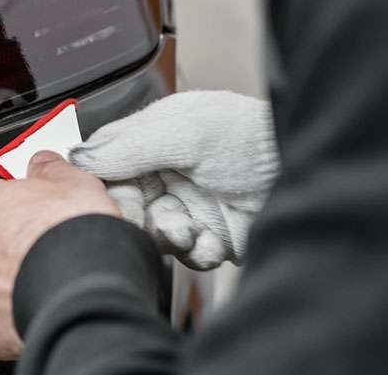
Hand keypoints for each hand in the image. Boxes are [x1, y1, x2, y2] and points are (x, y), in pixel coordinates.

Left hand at [0, 151, 120, 360]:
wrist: (82, 288)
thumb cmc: (70, 234)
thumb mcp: (70, 180)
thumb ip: (48, 168)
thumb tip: (44, 163)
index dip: (15, 209)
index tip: (35, 214)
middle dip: (8, 246)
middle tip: (43, 247)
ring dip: (8, 282)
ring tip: (46, 279)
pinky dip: (12, 317)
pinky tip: (40, 304)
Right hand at [70, 91, 279, 268]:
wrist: (309, 176)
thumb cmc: (252, 139)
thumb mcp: (182, 132)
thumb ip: (127, 145)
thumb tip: (79, 157)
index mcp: (154, 138)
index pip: (108, 163)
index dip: (103, 184)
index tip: (106, 198)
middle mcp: (168, 172)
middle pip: (126, 204)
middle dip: (136, 216)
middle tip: (147, 218)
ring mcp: (189, 205)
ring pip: (153, 233)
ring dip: (169, 235)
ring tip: (188, 228)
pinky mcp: (211, 237)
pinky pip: (187, 255)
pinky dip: (198, 251)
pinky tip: (213, 238)